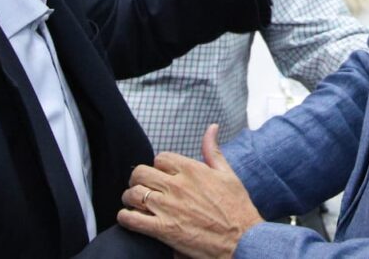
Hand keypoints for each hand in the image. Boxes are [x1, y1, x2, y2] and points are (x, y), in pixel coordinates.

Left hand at [117, 125, 262, 258]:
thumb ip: (213, 151)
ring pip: (133, 194)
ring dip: (130, 198)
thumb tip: (211, 128)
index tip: (160, 176)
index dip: (158, 166)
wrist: (242, 240)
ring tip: (134, 203)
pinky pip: (131, 219)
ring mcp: (168, 207)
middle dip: (138, 179)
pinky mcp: (163, 229)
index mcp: (191, 170)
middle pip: (140, 173)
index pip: (160, 158)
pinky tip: (130, 218)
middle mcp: (177, 186)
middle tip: (142, 187)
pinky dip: (125, 217)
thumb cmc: (237, 208)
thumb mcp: (228, 174)